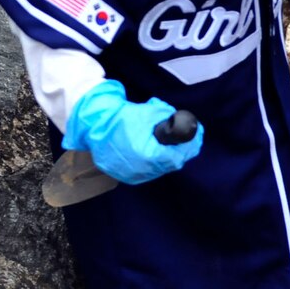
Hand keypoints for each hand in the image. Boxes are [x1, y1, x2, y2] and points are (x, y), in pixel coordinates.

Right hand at [63, 81, 202, 183]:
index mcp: (147, 156)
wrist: (92, 126)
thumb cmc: (119, 118)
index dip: (190, 146)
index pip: (177, 156)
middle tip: (190, 138)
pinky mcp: (127, 176)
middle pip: (171, 163)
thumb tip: (181, 121)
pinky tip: (157, 148)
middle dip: (181, 149)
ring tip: (171, 140)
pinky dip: (156, 159)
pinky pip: (148, 169)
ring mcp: (133, 175)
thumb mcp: (147, 112)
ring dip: (169, 154)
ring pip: (161, 167)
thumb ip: (166, 116)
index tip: (197, 135)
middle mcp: (141, 170)